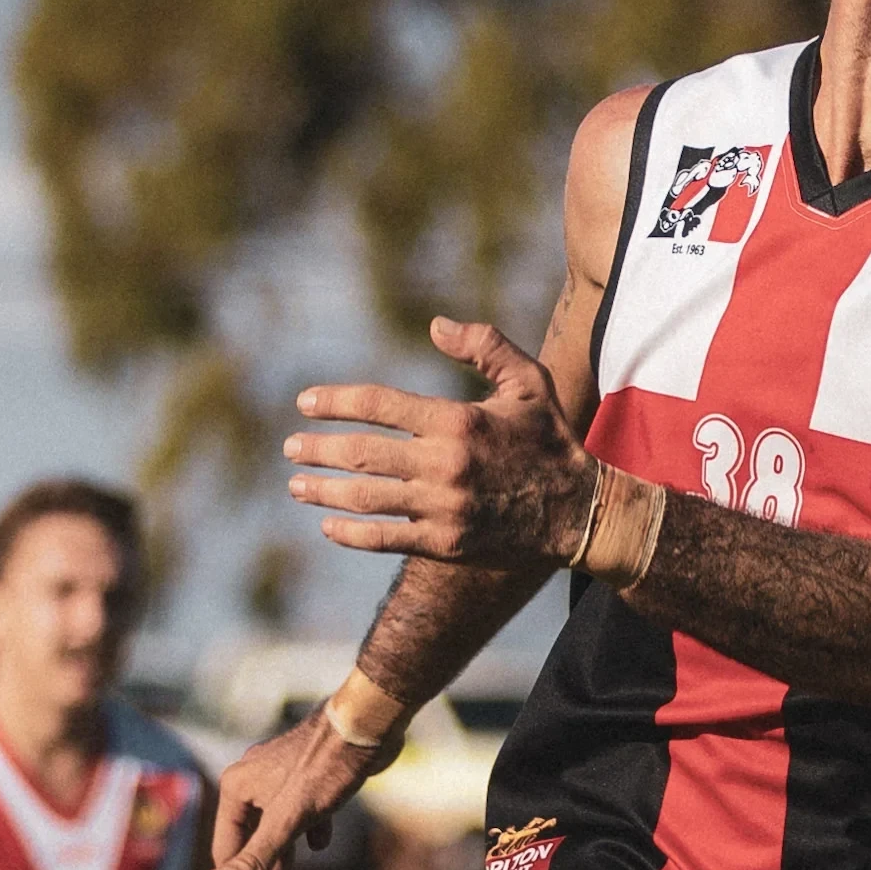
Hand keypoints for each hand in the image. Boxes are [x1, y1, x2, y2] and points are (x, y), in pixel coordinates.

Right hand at [206, 708, 392, 869]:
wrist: (368, 723)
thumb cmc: (327, 769)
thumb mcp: (289, 821)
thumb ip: (255, 856)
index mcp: (237, 787)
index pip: (228, 852)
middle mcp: (252, 777)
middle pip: (246, 837)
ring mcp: (280, 773)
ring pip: (272, 822)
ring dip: (277, 850)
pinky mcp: (307, 771)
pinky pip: (298, 807)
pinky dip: (306, 828)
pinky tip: (321, 842)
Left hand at [281, 318, 594, 564]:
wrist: (579, 511)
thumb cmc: (550, 439)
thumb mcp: (529, 381)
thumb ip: (485, 345)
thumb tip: (434, 325)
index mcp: (459, 421)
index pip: (380, 405)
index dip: (337, 402)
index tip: (305, 403)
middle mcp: (446, 465)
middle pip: (363, 454)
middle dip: (319, 449)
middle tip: (291, 447)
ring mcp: (444, 508)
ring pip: (367, 498)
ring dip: (325, 491)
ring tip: (297, 486)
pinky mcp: (446, 543)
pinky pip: (387, 539)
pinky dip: (352, 534)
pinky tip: (329, 526)